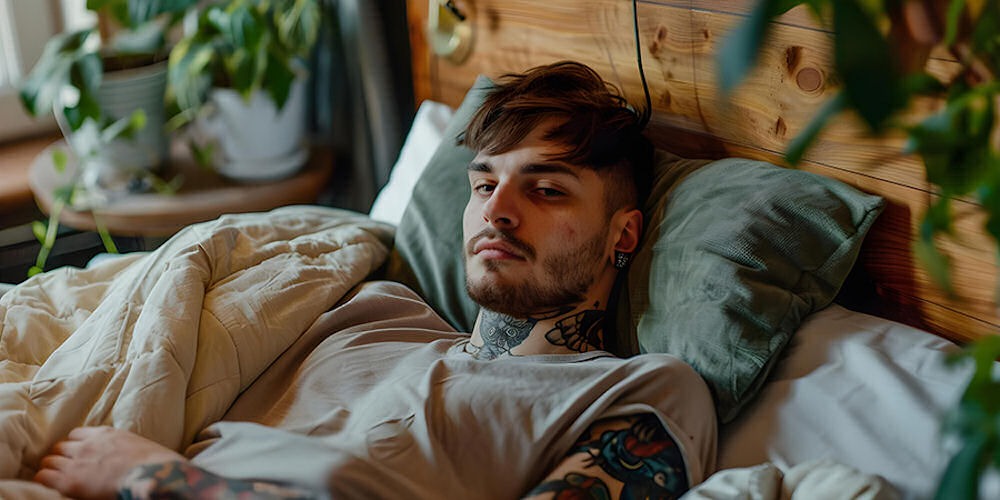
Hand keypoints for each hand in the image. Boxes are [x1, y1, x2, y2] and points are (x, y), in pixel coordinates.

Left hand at [34, 426, 184, 499]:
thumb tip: (128, 455)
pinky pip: (44, 476)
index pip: (77, 434)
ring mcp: (77, 461)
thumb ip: (124, 446)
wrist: (152, 474)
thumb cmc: (154, 464)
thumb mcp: (139, 446)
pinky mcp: (70, 480)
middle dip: (61, 455)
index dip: (75, 444)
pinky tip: (47, 484)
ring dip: (51, 467)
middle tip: (63, 466)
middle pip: (61, 446)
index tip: (77, 453)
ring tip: (53, 476)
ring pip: (50, 460)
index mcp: (105, 434)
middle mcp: (88, 444)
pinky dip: (43, 479)